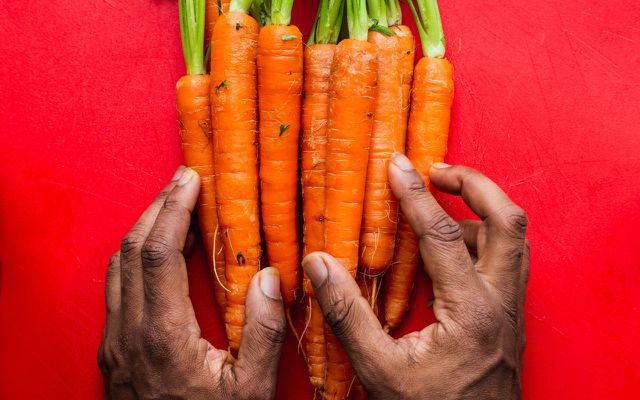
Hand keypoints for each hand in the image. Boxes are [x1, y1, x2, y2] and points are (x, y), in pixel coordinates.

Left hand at [98, 167, 285, 399]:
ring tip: (169, 206)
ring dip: (142, 229)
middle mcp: (129, 331)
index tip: (190, 181)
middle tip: (182, 180)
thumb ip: (262, 332)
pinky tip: (154, 252)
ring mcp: (115, 341)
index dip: (172, 210)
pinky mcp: (112, 350)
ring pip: (116, 266)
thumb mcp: (249, 390)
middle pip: (131, 250)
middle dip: (157, 207)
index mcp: (163, 335)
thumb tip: (270, 278)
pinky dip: (134, 256)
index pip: (158, 252)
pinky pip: (115, 286)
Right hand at [302, 154, 528, 399]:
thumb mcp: (379, 370)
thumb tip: (317, 263)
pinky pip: (508, 260)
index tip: (396, 165)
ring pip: (515, 239)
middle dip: (474, 183)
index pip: (442, 234)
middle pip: (507, 221)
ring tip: (441, 202)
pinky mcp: (510, 317)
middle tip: (437, 169)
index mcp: (470, 311)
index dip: (414, 194)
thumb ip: (346, 314)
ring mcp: (511, 309)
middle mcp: (500, 302)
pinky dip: (484, 237)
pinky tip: (451, 247)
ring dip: (483, 208)